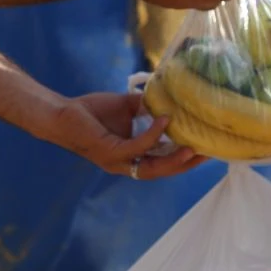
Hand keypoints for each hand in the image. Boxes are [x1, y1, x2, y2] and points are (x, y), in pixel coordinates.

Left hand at [44, 91, 207, 179]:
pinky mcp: (109, 152)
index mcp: (131, 157)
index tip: (205, 150)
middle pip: (162, 171)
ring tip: (194, 148)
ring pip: (152, 168)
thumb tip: (166, 98)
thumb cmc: (90, 112)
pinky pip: (137, 147)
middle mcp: (126, 164)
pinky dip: (152, 135)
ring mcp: (117, 161)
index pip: (162, 164)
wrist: (61, 114)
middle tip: (208, 154)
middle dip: (185, 165)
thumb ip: (145, 107)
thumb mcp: (125, 107)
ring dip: (174, 159)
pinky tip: (164, 121)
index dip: (183, 160)